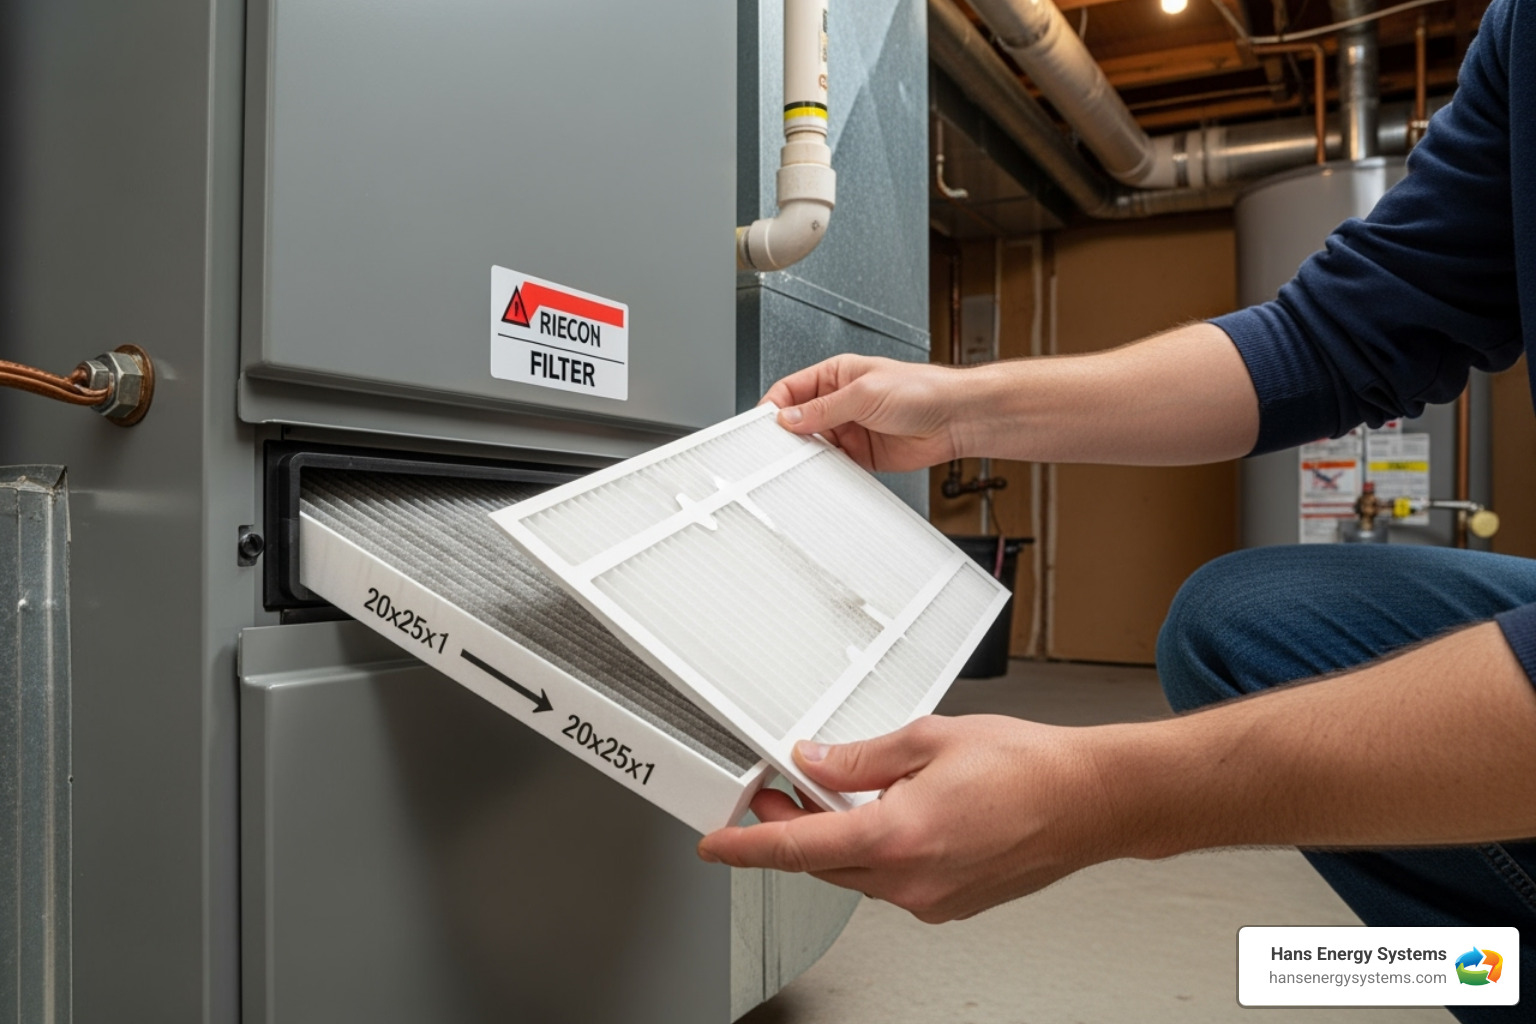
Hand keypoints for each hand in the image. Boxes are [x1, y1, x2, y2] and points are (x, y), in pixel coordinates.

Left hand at [695, 716, 1122, 922]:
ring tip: (830, 795)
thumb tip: (814, 762)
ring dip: (833, 839)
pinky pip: (890, 882)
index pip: (797, 848)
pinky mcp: (950, 903)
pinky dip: (873, 852)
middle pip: (821, 864)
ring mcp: (932, 899)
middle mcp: (911, 880)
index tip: (715, 844)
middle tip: (778, 791)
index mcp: (898, 837)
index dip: (746, 847)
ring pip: (855, 874)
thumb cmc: (1029, 768)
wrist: (1090, 800)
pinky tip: (883, 816)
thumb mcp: (928, 739)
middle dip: (791, 830)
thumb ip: (860, 759)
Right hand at [761, 355, 976, 472]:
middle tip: (777, 449)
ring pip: (814, 444)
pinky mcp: (862, 454)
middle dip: (787, 434)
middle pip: (800, 420)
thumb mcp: (864, 393)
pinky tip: (822, 473)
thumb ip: (824, 408)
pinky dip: (825, 471)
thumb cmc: (922, 389)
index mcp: (837, 375)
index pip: (792, 389)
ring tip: (800, 462)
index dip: (775, 407)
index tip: (764, 425)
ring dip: (806, 454)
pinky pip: (834, 464)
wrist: (956, 418)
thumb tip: (790, 417)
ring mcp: (851, 428)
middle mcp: (841, 401)